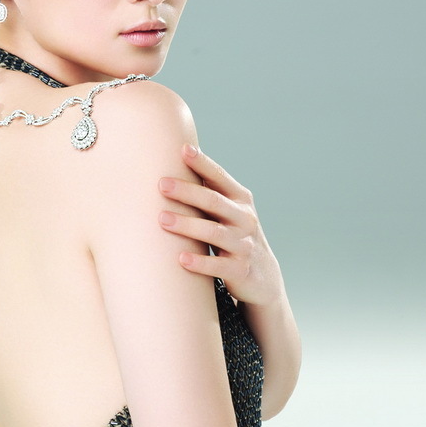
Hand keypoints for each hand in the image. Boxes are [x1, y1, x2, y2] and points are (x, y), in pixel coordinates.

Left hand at [158, 144, 284, 306]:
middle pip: (214, 201)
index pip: (219, 177)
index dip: (203, 163)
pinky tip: (181, 258)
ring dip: (187, 225)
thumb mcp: (228, 210)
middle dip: (187, 191)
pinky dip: (200, 262)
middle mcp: (244, 219)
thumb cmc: (233, 234)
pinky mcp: (240, 270)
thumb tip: (174, 159)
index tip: (183, 149)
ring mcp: (244, 245)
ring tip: (162, 219)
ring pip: (214, 232)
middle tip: (162, 184)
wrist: (263, 277)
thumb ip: (208, 190)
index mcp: (239, 199)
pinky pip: (219, 265)